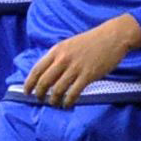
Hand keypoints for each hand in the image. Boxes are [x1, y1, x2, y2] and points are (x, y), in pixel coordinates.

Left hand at [22, 14, 140, 106]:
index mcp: (57, 50)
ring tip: (55, 103)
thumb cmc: (92, 40)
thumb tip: (48, 72)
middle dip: (40, 94)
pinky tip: (67, 104)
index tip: (27, 92)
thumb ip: (58, 56)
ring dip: (54, 100)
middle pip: (44, 82)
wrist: (113, 36)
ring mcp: (75, 68)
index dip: (29, 83)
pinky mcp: (88, 75)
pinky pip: (73, 93)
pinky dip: (68, 101)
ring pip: (57, 89)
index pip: (36, 70)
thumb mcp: (70, 44)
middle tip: (41, 100)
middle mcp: (63, 59)